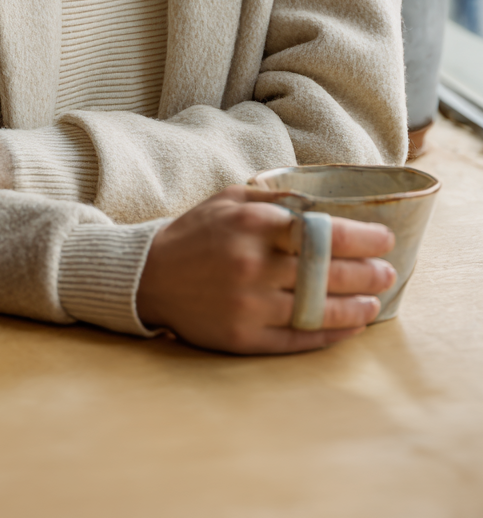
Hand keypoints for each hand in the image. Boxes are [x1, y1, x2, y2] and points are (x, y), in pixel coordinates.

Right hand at [136, 186, 395, 353]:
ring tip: (375, 303)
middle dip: (365, 273)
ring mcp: (248, 305)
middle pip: (325, 272)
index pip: (319, 230)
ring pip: (316, 309)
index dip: (359, 237)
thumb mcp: (230, 200)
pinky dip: (328, 336)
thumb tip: (323, 203)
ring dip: (354, 308)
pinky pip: (297, 340)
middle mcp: (251, 265)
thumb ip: (276, 198)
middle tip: (388, 272)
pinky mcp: (242, 338)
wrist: (148, 276)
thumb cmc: (195, 232)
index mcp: (250, 225)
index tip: (384, 238)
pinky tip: (349, 329)